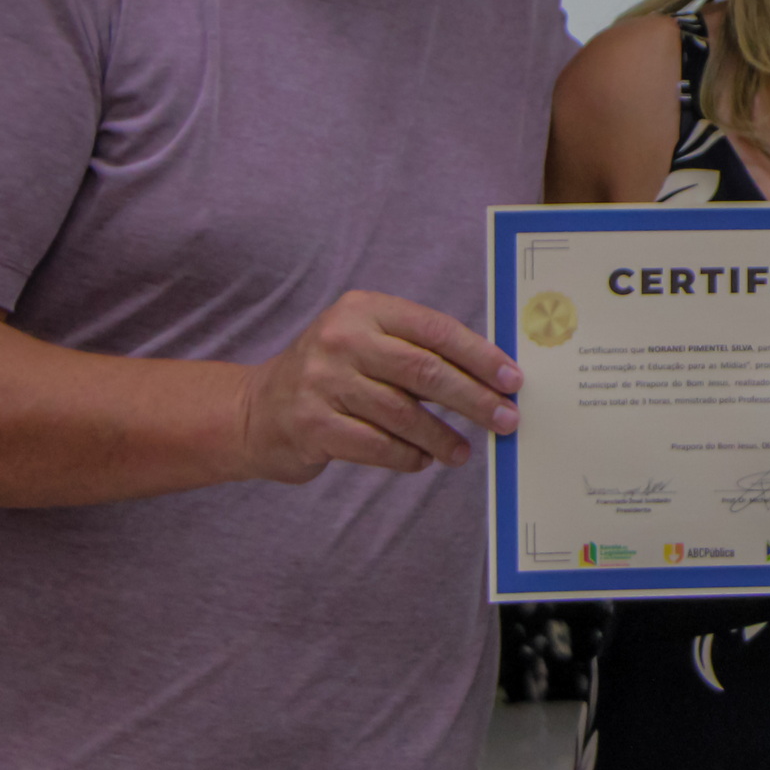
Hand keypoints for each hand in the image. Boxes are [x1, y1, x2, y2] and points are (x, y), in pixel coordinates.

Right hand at [236, 290, 520, 483]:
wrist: (256, 410)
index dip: (480, 356)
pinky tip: (422, 460)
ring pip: (403, 414)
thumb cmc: (334, 375)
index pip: (436, 330)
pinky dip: (408, 457)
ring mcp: (322, 382)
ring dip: (442, 437)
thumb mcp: (368, 343)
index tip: (512, 380)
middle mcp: (341, 339)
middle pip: (425, 371)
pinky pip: (378, 445)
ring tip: (463, 452)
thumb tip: (491, 379)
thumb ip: (419, 351)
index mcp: (364, 309)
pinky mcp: (312, 426)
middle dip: (473, 399)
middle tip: (505, 420)